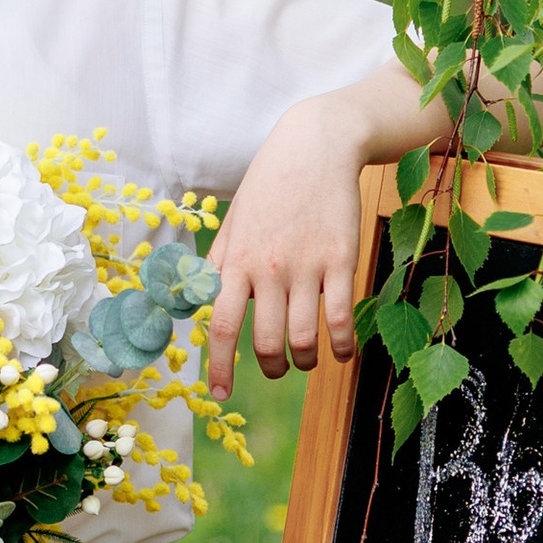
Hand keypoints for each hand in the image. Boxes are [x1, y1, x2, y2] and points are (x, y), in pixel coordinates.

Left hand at [204, 90, 377, 394]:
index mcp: (236, 261)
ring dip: (305, 361)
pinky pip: (341, 318)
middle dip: (271, 367)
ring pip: (304, 338)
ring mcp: (306, 267)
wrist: (315, 147)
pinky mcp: (341, 260)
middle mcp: (268, 269)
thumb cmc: (269, 185)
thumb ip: (218, 263)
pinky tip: (342, 351)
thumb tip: (200, 300)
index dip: (220, 367)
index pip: (222, 326)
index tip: (219, 395)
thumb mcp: (233, 221)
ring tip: (306, 359)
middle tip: (276, 368)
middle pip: (265, 341)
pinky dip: (342, 345)